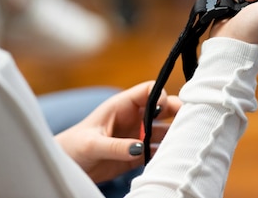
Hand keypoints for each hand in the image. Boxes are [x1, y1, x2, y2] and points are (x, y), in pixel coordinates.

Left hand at [55, 82, 181, 183]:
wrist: (66, 167)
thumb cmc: (72, 147)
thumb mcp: (92, 144)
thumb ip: (115, 146)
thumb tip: (139, 148)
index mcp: (123, 106)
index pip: (149, 90)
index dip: (161, 95)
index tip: (164, 109)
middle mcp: (134, 118)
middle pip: (163, 109)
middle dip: (177, 113)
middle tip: (191, 122)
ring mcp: (137, 136)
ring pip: (164, 131)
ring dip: (175, 136)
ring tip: (186, 143)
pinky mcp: (137, 155)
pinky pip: (157, 152)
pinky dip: (166, 154)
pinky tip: (173, 158)